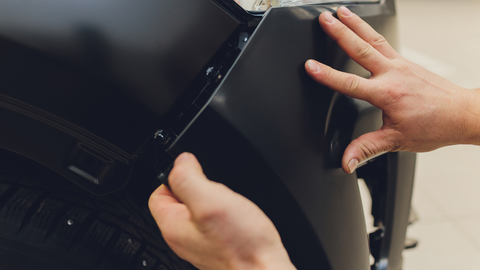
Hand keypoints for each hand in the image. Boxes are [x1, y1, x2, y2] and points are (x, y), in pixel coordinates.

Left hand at [149, 153, 295, 269]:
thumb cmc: (242, 245)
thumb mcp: (210, 199)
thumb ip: (189, 177)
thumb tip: (181, 160)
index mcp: (172, 225)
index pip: (159, 191)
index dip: (176, 175)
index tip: (195, 172)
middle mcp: (183, 237)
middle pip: (180, 199)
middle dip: (199, 187)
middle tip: (216, 191)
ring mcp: (200, 243)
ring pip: (199, 209)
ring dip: (214, 200)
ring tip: (228, 205)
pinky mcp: (217, 246)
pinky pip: (214, 222)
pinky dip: (225, 213)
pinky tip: (236, 216)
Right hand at [305, 7, 479, 173]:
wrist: (463, 114)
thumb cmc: (435, 126)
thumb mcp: (397, 141)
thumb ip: (367, 149)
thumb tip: (347, 162)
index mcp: (388, 94)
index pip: (350, 83)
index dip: (327, 75)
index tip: (310, 65)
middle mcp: (394, 74)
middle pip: (360, 49)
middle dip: (339, 32)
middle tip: (324, 19)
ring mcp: (401, 64)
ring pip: (373, 39)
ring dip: (355, 24)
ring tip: (340, 11)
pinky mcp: (406, 62)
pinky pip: (384, 42)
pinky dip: (370, 32)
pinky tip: (363, 27)